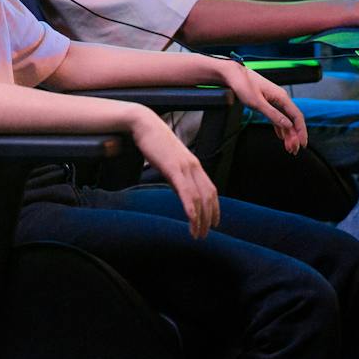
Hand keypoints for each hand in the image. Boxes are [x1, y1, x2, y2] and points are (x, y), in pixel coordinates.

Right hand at [130, 110, 220, 238]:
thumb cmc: (154, 141)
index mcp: (194, 164)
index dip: (215, 208)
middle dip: (209, 218)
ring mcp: (185, 167)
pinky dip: (191, 209)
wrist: (144, 124)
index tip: (214, 223)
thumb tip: (180, 188)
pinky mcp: (174, 168)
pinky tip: (191, 220)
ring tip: (197, 234)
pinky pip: (187, 192)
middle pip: (209, 196)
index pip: (211, 190)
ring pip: (200, 198)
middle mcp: (194, 166)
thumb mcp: (169, 160)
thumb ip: (177, 174)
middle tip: (204, 234)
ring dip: (200, 219)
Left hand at [209, 58, 307, 154]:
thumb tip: (288, 125)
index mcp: (281, 97)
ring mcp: (275, 100)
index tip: (302, 144)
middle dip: (294, 136)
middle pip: (292, 120)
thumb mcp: (257, 103)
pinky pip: (278, 117)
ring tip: (288, 147)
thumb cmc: (243, 85)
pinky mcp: (268, 102)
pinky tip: (281, 137)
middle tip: (293, 150)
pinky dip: (280, 128)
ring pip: (285, 120)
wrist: (233, 74)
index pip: (297, 117)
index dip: (301, 131)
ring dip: (288, 134)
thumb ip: (273, 115)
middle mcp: (281, 99)